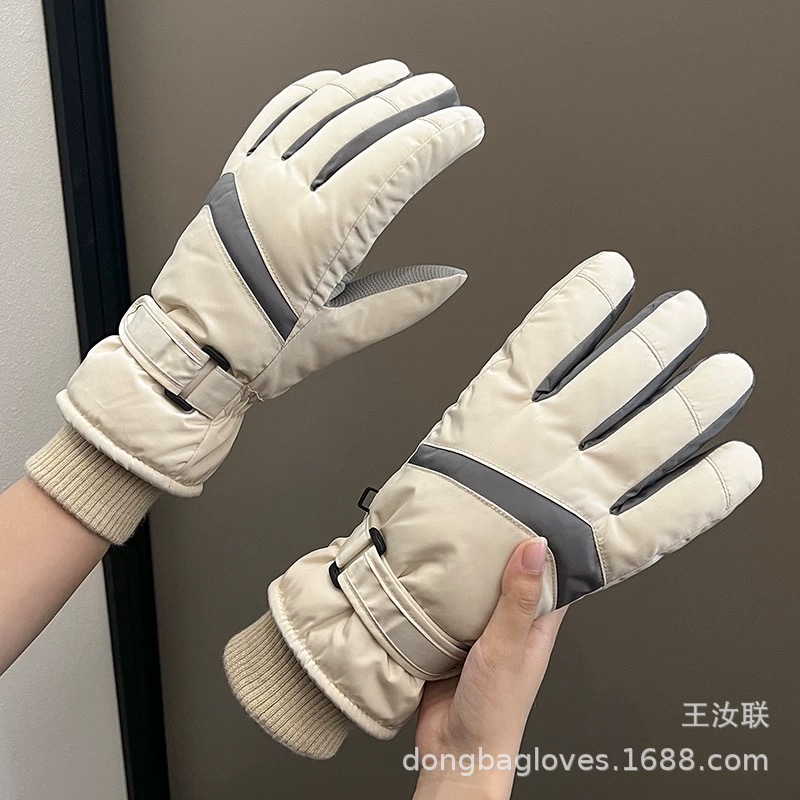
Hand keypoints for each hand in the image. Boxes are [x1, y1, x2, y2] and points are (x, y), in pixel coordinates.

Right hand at [412, 539, 565, 798]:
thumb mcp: (509, 647)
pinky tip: (426, 576)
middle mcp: (510, 627)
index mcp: (536, 626)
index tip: (534, 512)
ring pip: (474, 591)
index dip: (544, 546)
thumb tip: (535, 548)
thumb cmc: (495, 714)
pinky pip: (445, 608)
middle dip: (496, 550)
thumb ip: (519, 599)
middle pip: (507, 577)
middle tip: (483, 514)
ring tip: (452, 535)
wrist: (453, 753)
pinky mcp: (449, 641)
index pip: (549, 576)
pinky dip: (437, 593)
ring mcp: (479, 634)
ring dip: (463, 572)